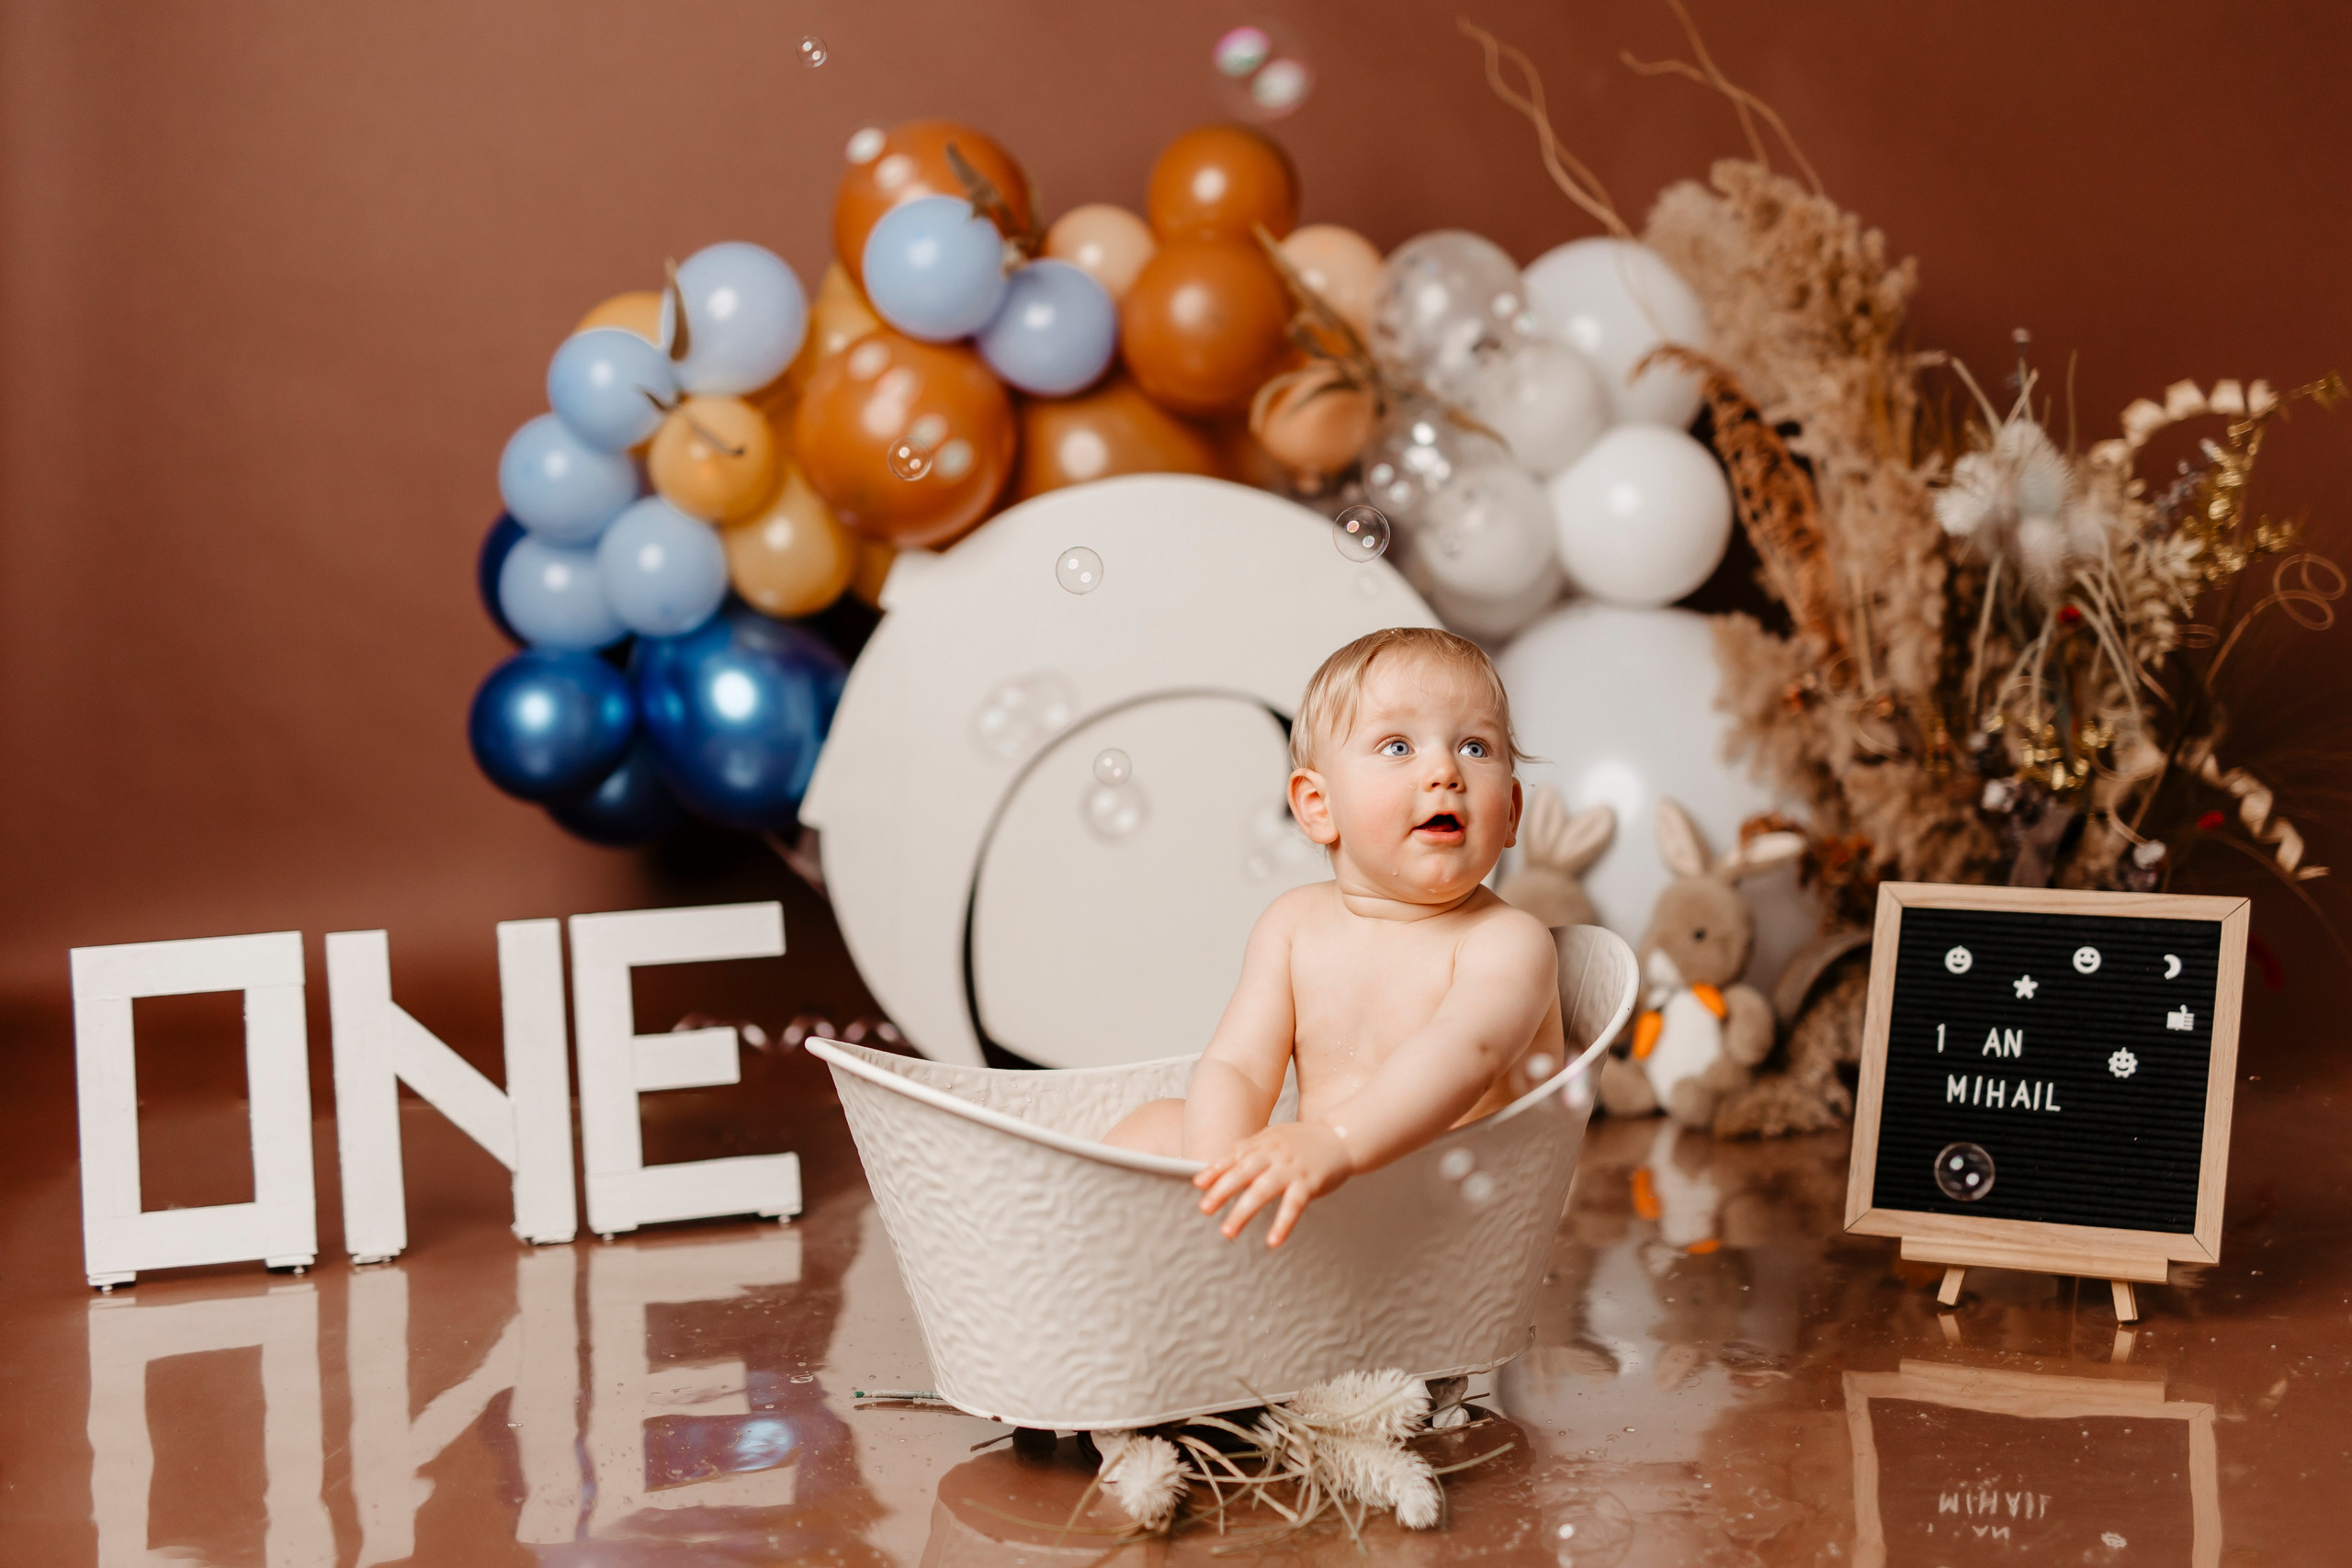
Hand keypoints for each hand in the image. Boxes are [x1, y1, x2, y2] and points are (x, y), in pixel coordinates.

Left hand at [1193, 1121, 1352, 1247]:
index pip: (1234, 1155)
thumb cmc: (1303, 1141)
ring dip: (1243, 1211)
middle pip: (1243, 1172)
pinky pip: (1293, 1205)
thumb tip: (1218, 1166)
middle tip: (1204, 1209)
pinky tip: (1272, 1241)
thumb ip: (1250, 1150)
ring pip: (1263, 1190)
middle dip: (1222, 1190)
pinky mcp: (1310, 1183)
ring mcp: (1291, 1168)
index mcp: (1263, 1142)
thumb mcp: (1274, 1137)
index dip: (1215, 1169)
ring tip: (1228, 1231)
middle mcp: (1274, 1153)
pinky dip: (1282, 1223)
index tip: (1197, 1184)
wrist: (1342, 1136)